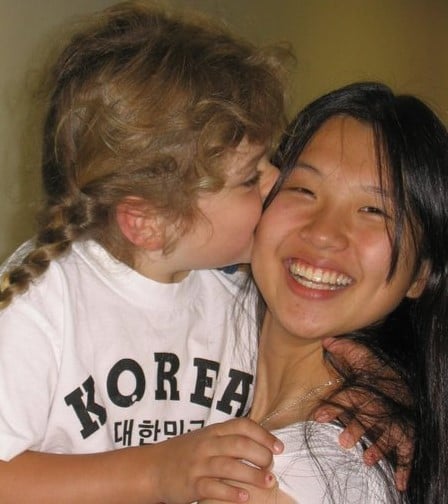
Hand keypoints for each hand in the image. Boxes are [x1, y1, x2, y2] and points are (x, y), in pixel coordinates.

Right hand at [150, 417, 282, 502]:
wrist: (153, 468)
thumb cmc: (185, 453)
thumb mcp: (206, 438)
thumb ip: (229, 439)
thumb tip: (262, 444)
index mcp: (214, 431)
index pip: (243, 426)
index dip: (263, 435)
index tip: (279, 447)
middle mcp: (207, 444)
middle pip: (239, 444)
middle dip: (261, 454)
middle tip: (272, 465)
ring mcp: (199, 464)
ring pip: (229, 466)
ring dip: (252, 474)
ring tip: (269, 481)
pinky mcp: (191, 484)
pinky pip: (213, 487)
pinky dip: (231, 493)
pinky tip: (245, 497)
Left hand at [314, 337, 412, 491]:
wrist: (404, 382)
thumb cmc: (380, 371)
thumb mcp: (361, 355)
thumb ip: (344, 349)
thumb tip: (326, 339)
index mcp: (365, 392)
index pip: (347, 399)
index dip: (332, 408)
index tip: (317, 417)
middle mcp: (379, 408)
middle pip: (367, 419)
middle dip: (356, 429)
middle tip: (344, 440)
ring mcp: (394, 422)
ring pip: (386, 435)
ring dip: (378, 448)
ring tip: (367, 458)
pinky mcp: (407, 434)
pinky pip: (408, 453)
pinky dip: (406, 469)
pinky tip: (401, 483)